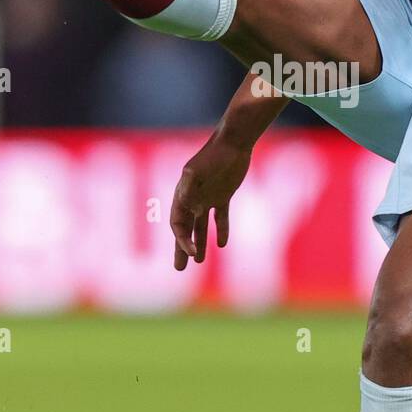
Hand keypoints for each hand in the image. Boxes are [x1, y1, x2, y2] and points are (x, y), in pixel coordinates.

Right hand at [169, 130, 252, 269]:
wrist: (233, 143)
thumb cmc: (213, 156)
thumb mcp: (197, 171)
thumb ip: (189, 188)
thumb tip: (186, 207)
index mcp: (182, 194)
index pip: (178, 223)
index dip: (182, 240)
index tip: (192, 252)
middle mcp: (193, 198)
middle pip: (184, 229)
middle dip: (181, 248)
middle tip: (179, 268)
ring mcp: (208, 197)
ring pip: (200, 226)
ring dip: (199, 242)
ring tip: (199, 261)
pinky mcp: (223, 195)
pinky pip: (220, 217)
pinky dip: (221, 230)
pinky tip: (222, 244)